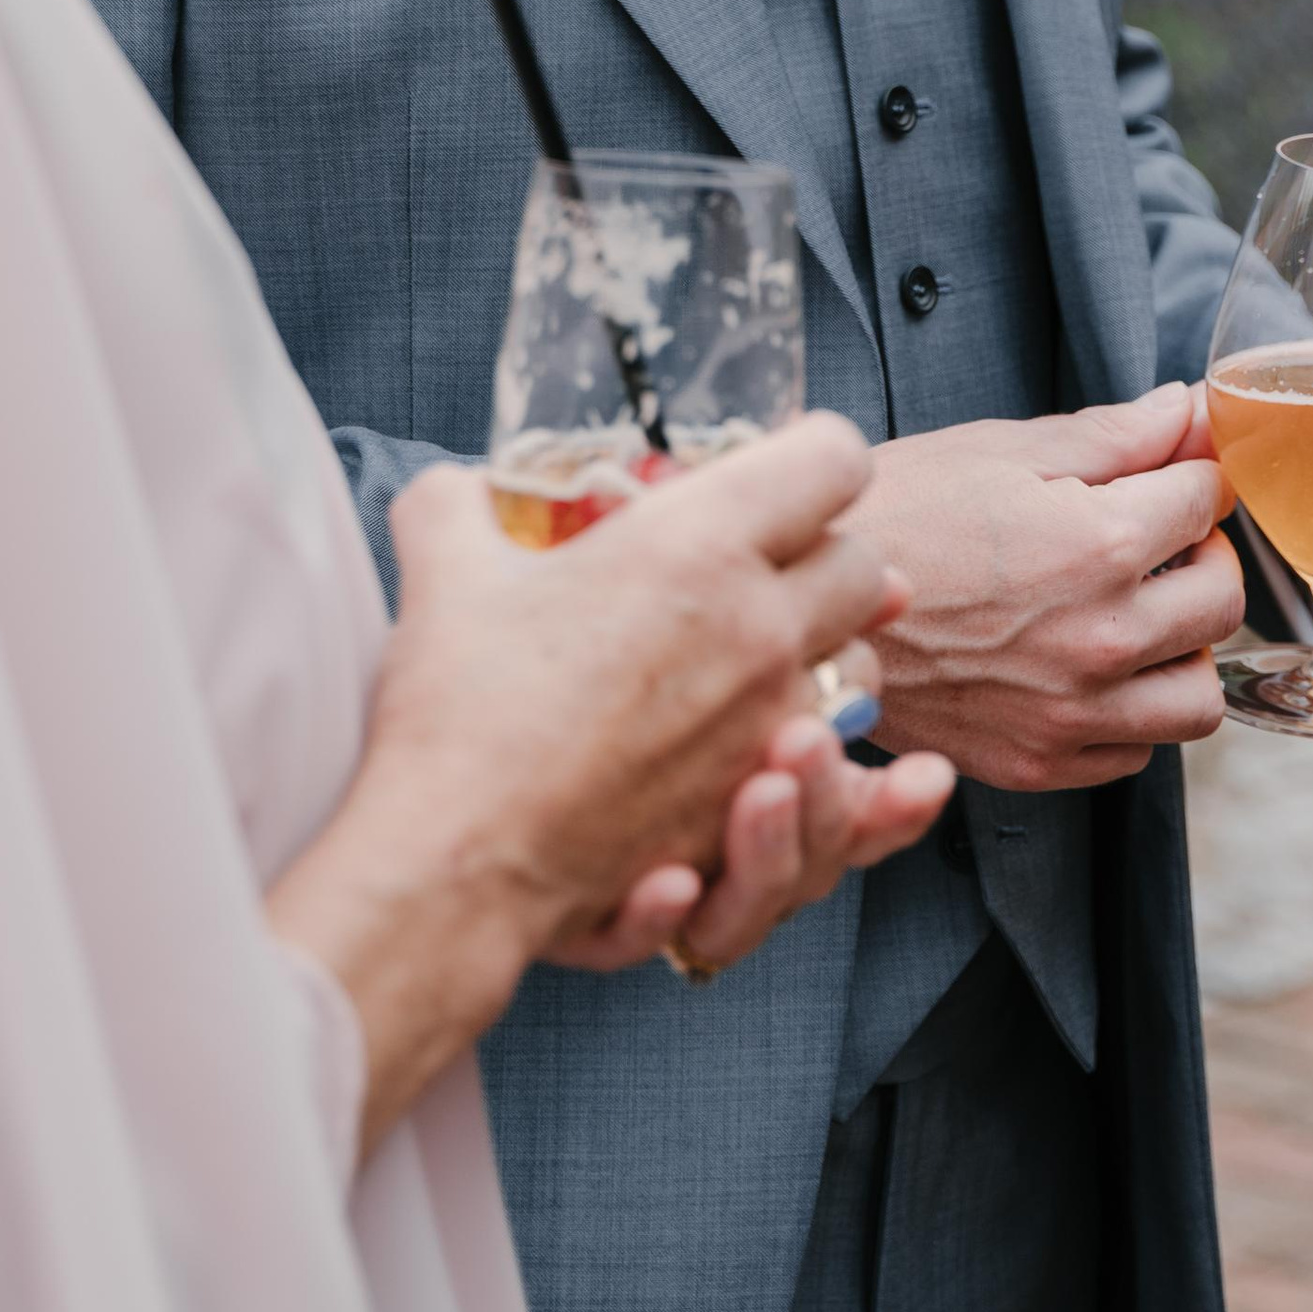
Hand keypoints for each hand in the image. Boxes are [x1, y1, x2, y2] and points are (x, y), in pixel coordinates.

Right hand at [268, 414, 898, 1149]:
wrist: (459, 857)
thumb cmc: (457, 706)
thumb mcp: (444, 567)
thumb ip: (456, 500)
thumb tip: (460, 487)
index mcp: (697, 545)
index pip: (832, 461)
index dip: (812, 454)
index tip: (779, 471)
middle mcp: (760, 628)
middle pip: (867, 568)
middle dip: (827, 557)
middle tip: (766, 566)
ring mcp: (772, 726)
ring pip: (866, 674)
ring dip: (830, 660)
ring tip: (762, 663)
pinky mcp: (765, 807)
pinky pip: (839, 775)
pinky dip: (816, 758)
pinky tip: (766, 752)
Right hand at [853, 382, 1239, 790]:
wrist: (805, 603)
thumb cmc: (894, 513)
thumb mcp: (1000, 449)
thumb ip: (1115, 435)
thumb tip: (1191, 409)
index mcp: (1098, 546)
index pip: (1205, 501)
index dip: (1191, 474)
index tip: (1172, 474)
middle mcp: (1101, 641)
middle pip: (1223, 600)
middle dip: (1202, 554)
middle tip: (1158, 537)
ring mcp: (1072, 714)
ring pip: (1197, 697)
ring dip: (1184, 648)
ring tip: (1138, 614)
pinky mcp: (1039, 763)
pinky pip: (1136, 751)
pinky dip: (1133, 711)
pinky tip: (1091, 668)